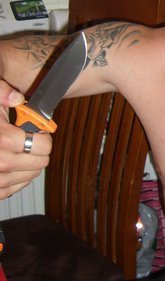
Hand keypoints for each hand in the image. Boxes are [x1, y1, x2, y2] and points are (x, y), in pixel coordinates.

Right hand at [0, 80, 51, 198]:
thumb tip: (17, 97)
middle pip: (41, 162)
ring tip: (16, 152)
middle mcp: (1, 163)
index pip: (44, 146)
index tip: (37, 132)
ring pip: (31, 175)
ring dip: (29, 163)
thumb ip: (2, 92)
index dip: (43, 136)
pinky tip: (9, 164)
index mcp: (3, 140)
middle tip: (28, 141)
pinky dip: (17, 177)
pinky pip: (17, 187)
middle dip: (38, 150)